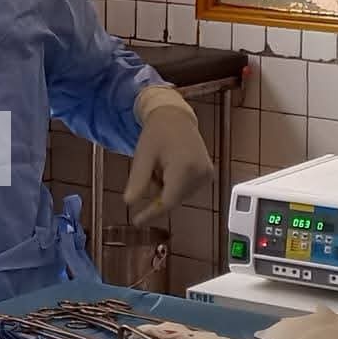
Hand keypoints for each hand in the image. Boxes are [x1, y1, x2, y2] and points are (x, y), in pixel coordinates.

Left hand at [125, 88, 212, 226]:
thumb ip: (138, 180)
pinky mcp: (207, 175)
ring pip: (178, 197)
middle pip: (173, 200)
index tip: (137, 221)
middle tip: (152, 168)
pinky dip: (174, 185)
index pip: (168, 201)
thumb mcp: (143, 156)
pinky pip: (185, 191)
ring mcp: (206, 175)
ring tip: (162, 164)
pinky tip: (171, 167)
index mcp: (186, 168)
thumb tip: (129, 202)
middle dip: (157, 191)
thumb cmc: (158, 133)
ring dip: (165, 188)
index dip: (151, 213)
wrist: (175, 117)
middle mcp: (201, 173)